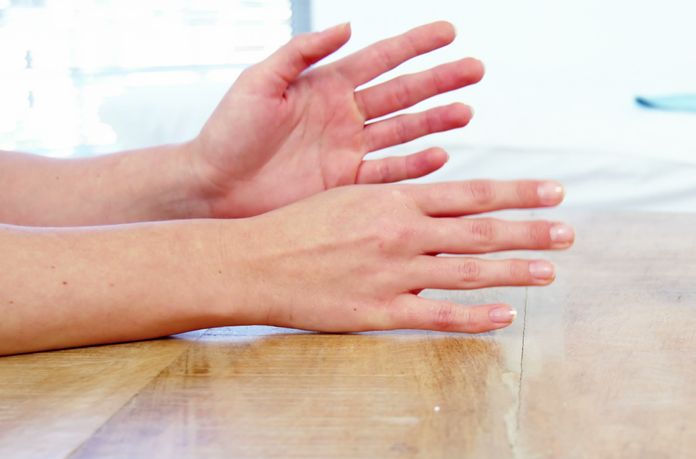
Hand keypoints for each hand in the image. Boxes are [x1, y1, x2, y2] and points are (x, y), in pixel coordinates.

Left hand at [189, 21, 482, 217]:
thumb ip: (301, 53)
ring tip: (466, 111)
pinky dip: (415, 165)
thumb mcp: (259, 82)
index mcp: (326, 85)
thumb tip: (345, 27)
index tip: (448, 32)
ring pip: (404, 131)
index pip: (380, 59)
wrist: (214, 188)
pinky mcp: (347, 185)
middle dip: (440, 81)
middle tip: (475, 70)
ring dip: (436, 121)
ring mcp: (349, 151)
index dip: (415, 45)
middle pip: (404, 93)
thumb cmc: (228, 132)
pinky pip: (390, 173)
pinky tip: (440, 155)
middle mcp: (344, 116)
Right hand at [229, 180, 573, 333]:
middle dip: (531, 232)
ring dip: (516, 272)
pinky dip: (476, 317)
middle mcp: (403, 233)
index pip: (474, 194)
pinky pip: (438, 317)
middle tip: (569, 234)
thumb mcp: (354, 195)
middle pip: (482, 231)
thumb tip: (447, 200)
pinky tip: (505, 318)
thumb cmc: (300, 225)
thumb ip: (402, 199)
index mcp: (397, 200)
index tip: (554, 193)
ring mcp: (394, 274)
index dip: (519, 194)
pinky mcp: (380, 312)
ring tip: (550, 273)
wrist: (252, 261)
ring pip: (469, 272)